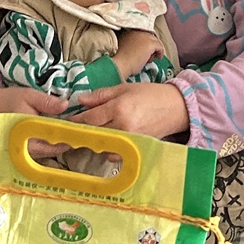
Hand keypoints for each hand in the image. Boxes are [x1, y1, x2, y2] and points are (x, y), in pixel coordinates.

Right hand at [0, 84, 74, 158]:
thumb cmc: (9, 100)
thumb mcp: (29, 96)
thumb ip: (47, 102)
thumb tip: (66, 105)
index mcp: (29, 137)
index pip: (55, 142)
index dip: (70, 137)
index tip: (82, 131)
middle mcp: (27, 149)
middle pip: (54, 150)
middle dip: (67, 141)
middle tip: (80, 131)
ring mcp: (25, 153)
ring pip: (49, 152)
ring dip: (60, 143)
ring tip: (71, 132)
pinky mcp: (23, 151)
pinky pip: (42, 151)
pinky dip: (51, 144)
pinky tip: (57, 135)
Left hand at [69, 82, 188, 138]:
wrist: (176, 108)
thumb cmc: (150, 94)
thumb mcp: (124, 88)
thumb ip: (101, 96)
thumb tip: (80, 101)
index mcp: (118, 108)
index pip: (89, 119)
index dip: (76, 121)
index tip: (68, 122)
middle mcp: (122, 126)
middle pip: (93, 134)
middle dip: (83, 133)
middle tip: (76, 130)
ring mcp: (129, 140)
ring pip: (102, 147)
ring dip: (95, 142)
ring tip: (93, 135)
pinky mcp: (135, 148)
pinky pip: (114, 155)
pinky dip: (108, 150)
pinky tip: (109, 141)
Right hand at [112, 29, 164, 75]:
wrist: (121, 64)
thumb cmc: (120, 60)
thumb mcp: (124, 48)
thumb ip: (131, 45)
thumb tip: (139, 50)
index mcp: (129, 32)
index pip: (141, 35)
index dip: (144, 43)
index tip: (144, 50)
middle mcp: (137, 32)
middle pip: (149, 37)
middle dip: (150, 46)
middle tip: (149, 54)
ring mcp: (144, 37)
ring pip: (154, 41)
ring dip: (154, 50)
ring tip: (150, 58)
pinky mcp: (150, 44)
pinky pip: (159, 47)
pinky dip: (160, 52)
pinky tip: (158, 57)